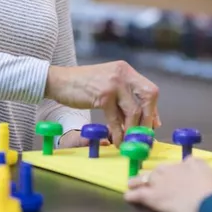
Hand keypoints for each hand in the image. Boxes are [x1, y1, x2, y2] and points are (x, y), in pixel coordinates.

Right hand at [45, 61, 159, 145]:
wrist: (59, 81)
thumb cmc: (83, 86)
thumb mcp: (108, 85)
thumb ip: (126, 98)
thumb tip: (150, 118)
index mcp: (125, 70)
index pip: (150, 90)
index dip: (153, 110)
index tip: (152, 126)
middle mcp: (123, 73)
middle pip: (149, 96)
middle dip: (148, 119)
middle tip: (143, 135)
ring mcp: (114, 83)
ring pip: (134, 110)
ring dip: (132, 130)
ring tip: (129, 141)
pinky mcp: (103, 95)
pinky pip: (116, 119)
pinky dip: (118, 134)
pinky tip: (116, 141)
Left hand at [124, 158, 211, 211]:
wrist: (211, 201)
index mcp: (193, 163)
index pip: (184, 163)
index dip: (179, 171)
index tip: (178, 174)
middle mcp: (175, 169)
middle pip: (161, 169)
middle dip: (155, 174)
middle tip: (149, 177)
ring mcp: (162, 181)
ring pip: (146, 178)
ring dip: (139, 181)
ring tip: (133, 183)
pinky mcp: (154, 196)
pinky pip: (139, 194)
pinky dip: (132, 195)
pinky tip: (128, 196)